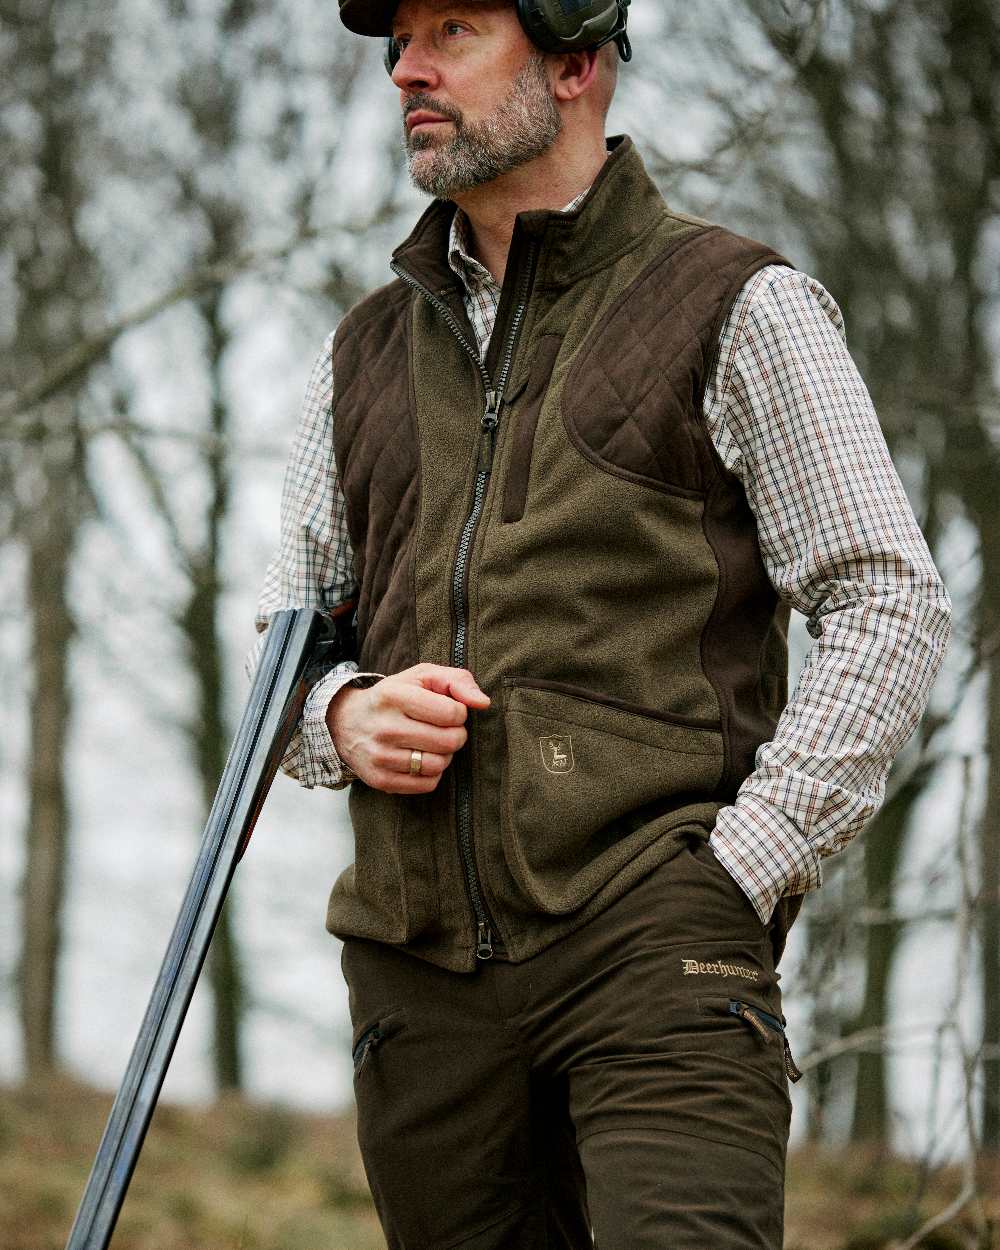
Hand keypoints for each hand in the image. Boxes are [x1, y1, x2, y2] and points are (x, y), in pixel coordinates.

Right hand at [327, 663, 490, 793]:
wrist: (346, 722)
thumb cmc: (394, 696)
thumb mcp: (421, 676)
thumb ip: (457, 680)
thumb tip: (483, 703)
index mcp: (394, 695)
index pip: (451, 713)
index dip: (459, 712)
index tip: (449, 710)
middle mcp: (384, 727)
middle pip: (448, 741)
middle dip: (456, 734)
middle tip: (445, 729)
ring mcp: (380, 756)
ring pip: (438, 765)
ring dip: (444, 755)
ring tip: (433, 744)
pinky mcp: (380, 780)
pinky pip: (427, 784)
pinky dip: (432, 773)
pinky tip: (421, 759)